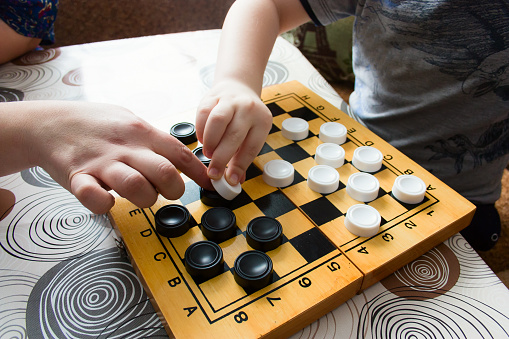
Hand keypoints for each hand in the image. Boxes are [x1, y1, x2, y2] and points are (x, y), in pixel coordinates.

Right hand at [18, 101, 212, 213]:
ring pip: (137, 187)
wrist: (48, 122)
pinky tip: (106, 199)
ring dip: (145, 199)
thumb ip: (154, 139)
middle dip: (174, 190)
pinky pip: (96, 199)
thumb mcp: (129, 120)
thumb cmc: (94, 123)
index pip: (180, 154)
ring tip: (139, 195)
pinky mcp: (78, 178)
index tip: (211, 185)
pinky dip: (105, 205)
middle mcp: (126, 147)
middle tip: (167, 191)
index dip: (200, 173)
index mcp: (141, 133)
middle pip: (165, 174)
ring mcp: (102, 163)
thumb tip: (182, 158)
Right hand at [195, 80, 272, 184]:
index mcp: (262, 120)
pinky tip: (203, 140)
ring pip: (217, 121)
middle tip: (213, 173)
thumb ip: (242, 157)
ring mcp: (230, 100)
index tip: (230, 180)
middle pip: (234, 136)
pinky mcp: (213, 96)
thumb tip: (234, 181)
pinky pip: (203, 113)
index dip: (239, 166)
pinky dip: (201, 130)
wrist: (237, 87)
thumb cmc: (244, 118)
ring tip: (208, 153)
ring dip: (210, 142)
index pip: (251, 147)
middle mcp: (248, 108)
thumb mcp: (251, 134)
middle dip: (221, 158)